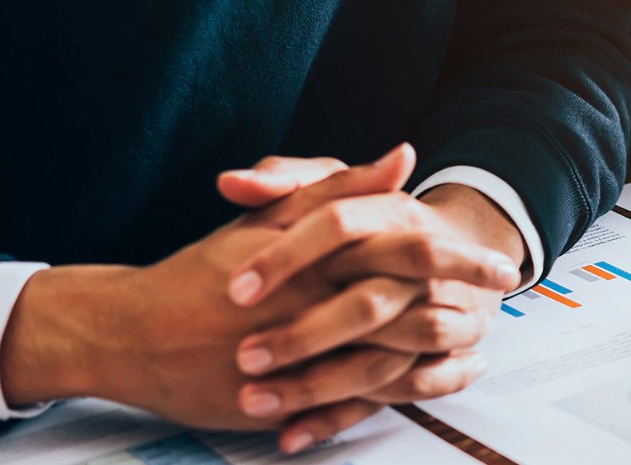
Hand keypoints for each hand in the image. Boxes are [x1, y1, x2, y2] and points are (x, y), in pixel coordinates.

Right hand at [0, 149, 508, 452]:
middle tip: (500, 307)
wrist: (130, 333)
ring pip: (386, 362)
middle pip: (405, 310)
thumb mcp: (267, 219)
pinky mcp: (285, 400)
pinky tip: (431, 386)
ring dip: (437, 357)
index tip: (498, 262)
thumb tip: (402, 156)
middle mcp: (311, 309)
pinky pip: (352, 404)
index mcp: (311, 261)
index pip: (402, 253)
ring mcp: (299, 361)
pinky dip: (399, 396)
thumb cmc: (201, 272)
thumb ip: (337, 189)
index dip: (456, 258)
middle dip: (460, 308)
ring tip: (477, 348)